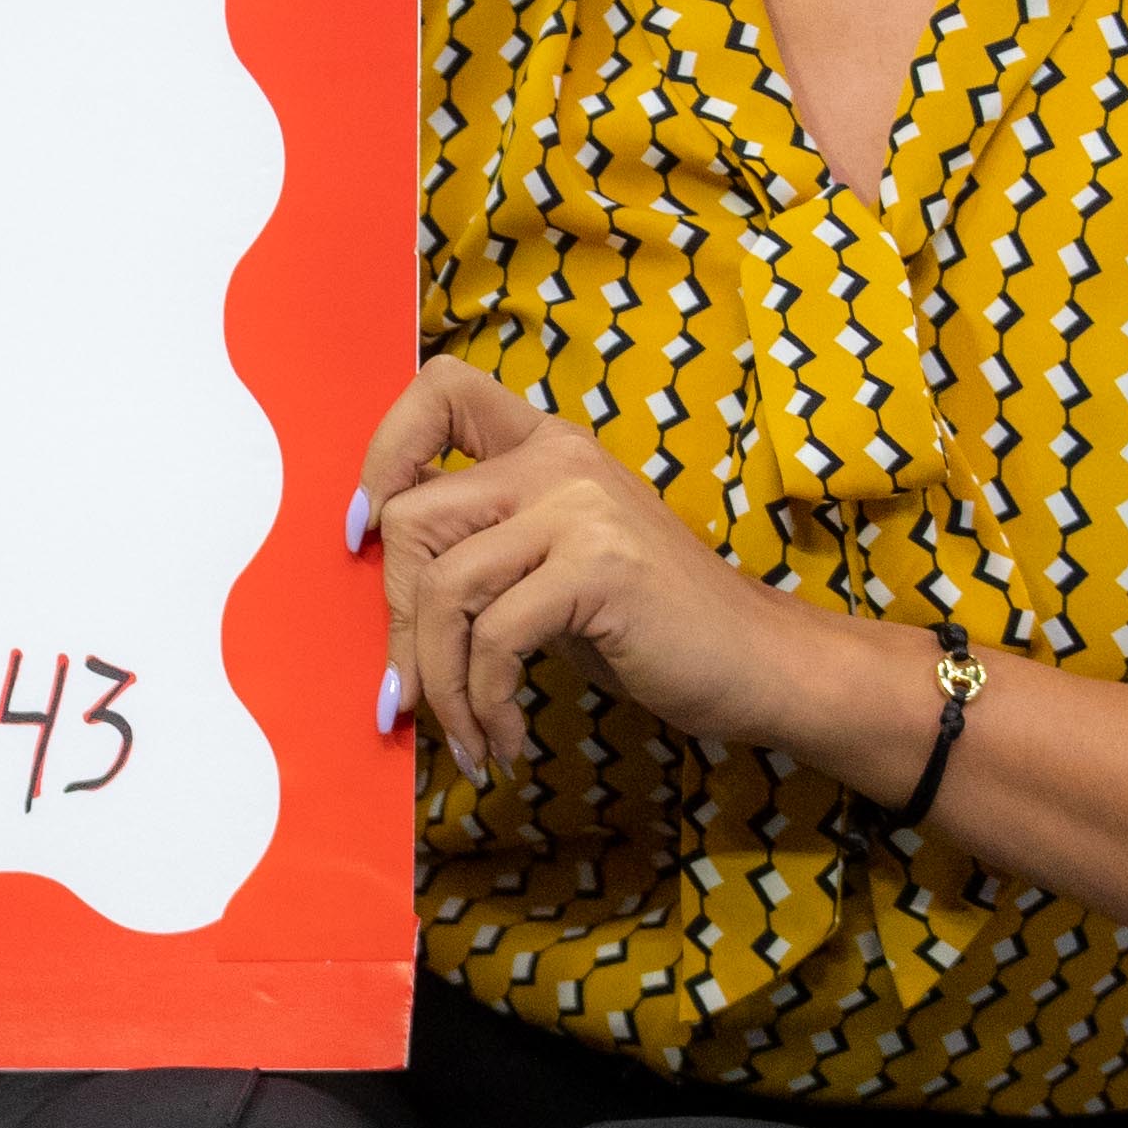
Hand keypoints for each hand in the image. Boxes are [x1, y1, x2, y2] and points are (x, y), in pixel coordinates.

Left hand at [355, 358, 817, 773]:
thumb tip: (380, 588)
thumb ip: (487, 549)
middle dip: (396, 619)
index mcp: (547, 445)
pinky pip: (494, 638)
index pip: (441, 390)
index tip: (367, 532)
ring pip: (442, 586)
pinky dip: (485, 702)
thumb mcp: (559, 562)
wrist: (760, 661)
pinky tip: (505, 737)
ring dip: (440, 680)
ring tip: (466, 734)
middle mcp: (559, 460)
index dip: (384, 451)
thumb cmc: (651, 623)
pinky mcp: (599, 568)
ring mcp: (580, 510)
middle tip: (415, 692)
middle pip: (413, 515)